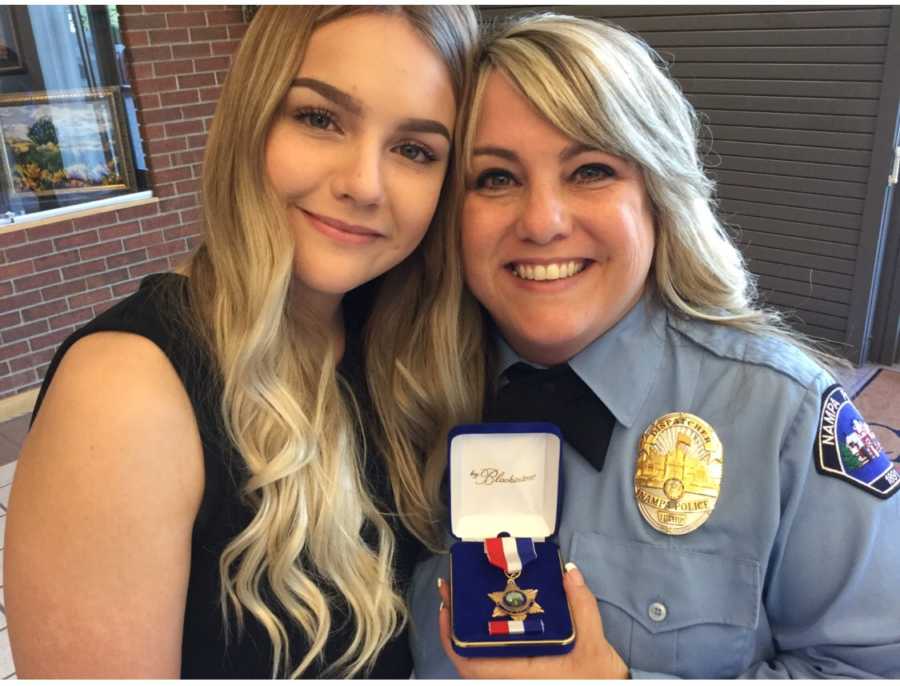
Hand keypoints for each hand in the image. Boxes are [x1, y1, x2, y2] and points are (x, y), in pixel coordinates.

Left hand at [437, 562, 628, 678]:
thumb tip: (569, 572)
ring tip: (460, 600)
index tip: (446, 608)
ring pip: (476, 662)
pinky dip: (480, 643)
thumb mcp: (593, 643)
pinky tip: (482, 621)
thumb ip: (581, 606)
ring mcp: (515, 680)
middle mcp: (512, 681)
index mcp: (521, 675)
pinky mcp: (521, 678)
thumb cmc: (599, 680)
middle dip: (452, 625)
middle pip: (467, 659)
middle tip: (449, 591)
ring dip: (464, 633)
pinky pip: (490, 663)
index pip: (472, 664)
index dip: (451, 637)